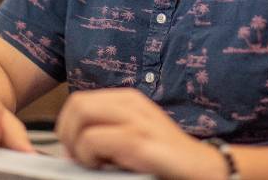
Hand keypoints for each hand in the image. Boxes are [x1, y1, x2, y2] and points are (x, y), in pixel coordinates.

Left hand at [55, 88, 227, 179]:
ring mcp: (135, 119)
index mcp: (127, 100)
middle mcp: (130, 102)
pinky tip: (105, 167)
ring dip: (77, 144)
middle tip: (78, 157)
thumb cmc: (164, 157)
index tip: (75, 150)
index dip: (68, 126)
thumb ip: (107, 131)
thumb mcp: (133, 135)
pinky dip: (89, 157)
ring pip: (81, 114)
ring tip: (92, 162)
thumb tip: (71, 143)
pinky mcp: (136, 140)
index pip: (79, 101)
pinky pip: (92, 139)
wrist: (200, 168)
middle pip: (77, 104)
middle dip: (67, 133)